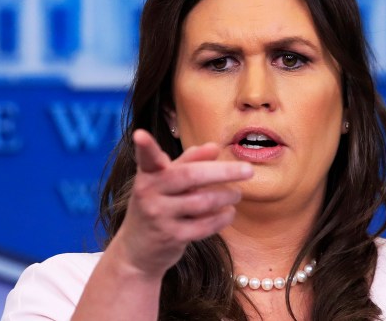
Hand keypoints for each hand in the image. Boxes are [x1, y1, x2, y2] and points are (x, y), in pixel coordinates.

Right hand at [112, 129, 252, 277]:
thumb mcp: (164, 182)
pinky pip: (205, 225)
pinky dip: (222, 218)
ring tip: (237, 194)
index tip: (140, 134)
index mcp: (148, 174)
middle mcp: (149, 193)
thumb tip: (213, 147)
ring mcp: (159, 215)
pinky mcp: (172, 236)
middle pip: (190, 176)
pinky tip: (229, 212)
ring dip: (226, 196)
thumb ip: (188, 162)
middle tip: (248, 170)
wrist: (137, 251)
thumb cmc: (156, 206)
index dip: (145, 146)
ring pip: (202, 201)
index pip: (147, 158)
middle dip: (223, 171)